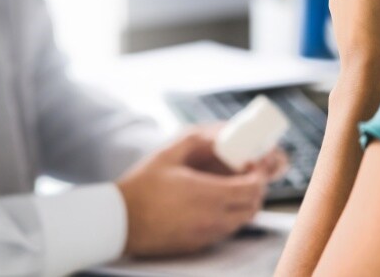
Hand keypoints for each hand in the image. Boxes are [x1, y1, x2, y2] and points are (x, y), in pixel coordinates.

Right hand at [116, 125, 286, 256]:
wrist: (120, 221)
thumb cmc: (142, 186)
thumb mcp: (168, 154)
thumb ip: (196, 140)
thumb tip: (217, 135)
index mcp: (207, 194)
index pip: (251, 189)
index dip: (259, 175)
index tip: (252, 165)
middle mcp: (212, 218)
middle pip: (252, 206)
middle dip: (256, 189)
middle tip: (247, 175)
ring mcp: (206, 234)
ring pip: (242, 221)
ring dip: (245, 203)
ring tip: (232, 187)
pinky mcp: (198, 244)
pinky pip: (226, 230)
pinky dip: (231, 216)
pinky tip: (215, 202)